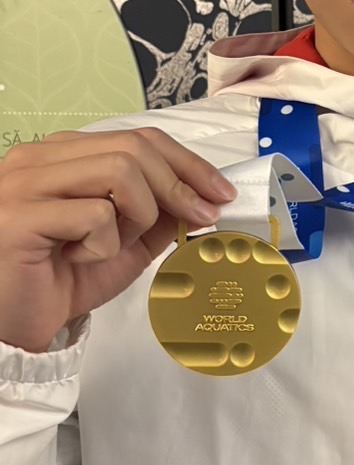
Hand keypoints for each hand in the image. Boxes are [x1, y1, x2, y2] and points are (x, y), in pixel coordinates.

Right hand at [0, 128, 236, 351]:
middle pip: (133, 148)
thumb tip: (205, 197)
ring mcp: (24, 183)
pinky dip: (104, 245)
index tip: (221, 191)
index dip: (187, 162)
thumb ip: (159, 215)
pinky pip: (95, 215)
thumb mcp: (126, 243)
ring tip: (116, 245)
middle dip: (179, 185)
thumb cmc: (60, 281)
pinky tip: (76, 259)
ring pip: (119, 172)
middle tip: (202, 216)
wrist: (15, 327)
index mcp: (60, 155)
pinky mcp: (20, 215)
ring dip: (139, 216)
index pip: (137, 137)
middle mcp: (37, 159)